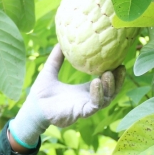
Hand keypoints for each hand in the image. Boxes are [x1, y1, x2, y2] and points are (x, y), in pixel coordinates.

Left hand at [9, 44, 124, 148]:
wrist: (32, 108)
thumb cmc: (41, 93)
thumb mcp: (50, 71)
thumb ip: (56, 57)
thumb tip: (60, 41)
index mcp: (84, 90)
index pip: (104, 82)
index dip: (113, 72)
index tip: (118, 60)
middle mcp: (87, 99)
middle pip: (111, 91)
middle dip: (118, 80)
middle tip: (120, 66)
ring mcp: (85, 107)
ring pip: (106, 99)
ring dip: (109, 86)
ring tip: (108, 73)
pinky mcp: (80, 113)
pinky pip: (94, 105)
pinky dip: (97, 94)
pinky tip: (96, 83)